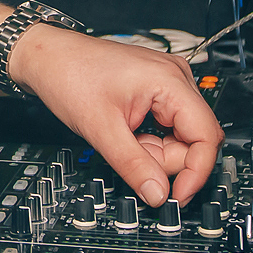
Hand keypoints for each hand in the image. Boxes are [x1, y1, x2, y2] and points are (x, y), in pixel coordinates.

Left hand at [8, 27, 222, 205]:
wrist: (46, 56)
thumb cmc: (68, 75)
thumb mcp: (100, 128)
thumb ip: (133, 165)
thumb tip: (159, 195)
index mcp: (170, 80)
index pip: (207, 136)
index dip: (195, 172)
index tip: (176, 196)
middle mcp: (176, 78)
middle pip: (194, 139)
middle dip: (166, 159)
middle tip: (131, 156)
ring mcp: (167, 83)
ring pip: (180, 136)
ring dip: (154, 150)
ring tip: (121, 138)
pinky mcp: (156, 91)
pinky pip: (166, 127)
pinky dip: (149, 139)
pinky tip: (126, 132)